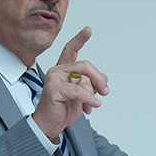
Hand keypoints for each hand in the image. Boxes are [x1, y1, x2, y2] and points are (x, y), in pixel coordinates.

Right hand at [31, 26, 108, 140]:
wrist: (50, 124)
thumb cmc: (63, 109)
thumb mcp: (82, 95)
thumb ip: (90, 84)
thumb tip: (104, 77)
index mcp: (63, 69)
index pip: (71, 49)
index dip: (80, 39)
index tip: (88, 30)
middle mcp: (57, 70)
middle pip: (86, 65)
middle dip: (98, 79)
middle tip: (104, 92)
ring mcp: (54, 78)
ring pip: (84, 79)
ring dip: (91, 95)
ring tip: (90, 106)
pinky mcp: (54, 89)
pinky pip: (79, 91)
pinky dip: (89, 99)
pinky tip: (92, 105)